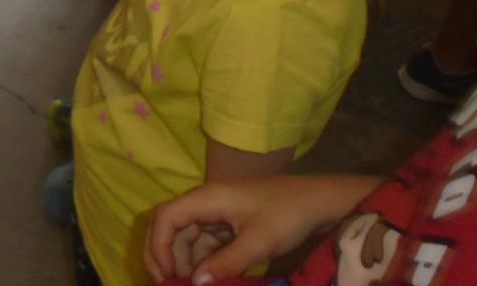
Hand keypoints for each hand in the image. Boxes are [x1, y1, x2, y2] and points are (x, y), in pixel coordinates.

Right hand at [144, 176, 345, 283]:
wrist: (318, 202)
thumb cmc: (287, 215)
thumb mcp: (258, 242)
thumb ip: (225, 263)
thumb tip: (194, 284)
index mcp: (208, 198)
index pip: (166, 217)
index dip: (158, 246)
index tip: (166, 275)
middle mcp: (207, 203)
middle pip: (171, 227)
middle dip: (165, 256)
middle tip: (169, 285)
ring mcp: (218, 214)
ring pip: (188, 239)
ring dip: (185, 263)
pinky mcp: (229, 225)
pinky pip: (206, 244)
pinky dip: (203, 263)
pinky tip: (208, 280)